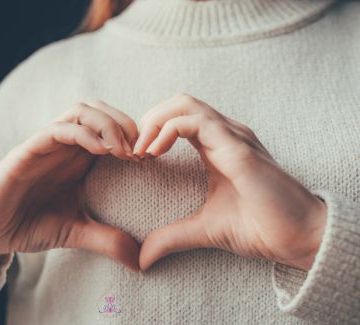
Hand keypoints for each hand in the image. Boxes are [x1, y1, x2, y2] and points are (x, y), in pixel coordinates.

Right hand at [0, 100, 140, 272]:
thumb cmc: (28, 225)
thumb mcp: (75, 232)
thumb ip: (106, 240)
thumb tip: (140, 261)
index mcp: (78, 158)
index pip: (111, 127)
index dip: (134, 135)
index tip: (148, 159)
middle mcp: (64, 147)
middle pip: (99, 110)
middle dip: (125, 123)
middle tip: (138, 152)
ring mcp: (46, 146)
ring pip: (80, 111)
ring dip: (107, 124)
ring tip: (123, 150)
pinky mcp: (27, 151)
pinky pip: (57, 130)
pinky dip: (83, 134)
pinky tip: (101, 151)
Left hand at [135, 94, 326, 271]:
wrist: (296, 238)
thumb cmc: (258, 227)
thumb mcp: (202, 229)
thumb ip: (171, 236)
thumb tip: (142, 257)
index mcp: (216, 145)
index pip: (177, 118)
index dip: (151, 131)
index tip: (135, 158)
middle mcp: (224, 134)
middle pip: (178, 102)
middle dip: (149, 120)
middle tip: (133, 150)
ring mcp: (232, 136)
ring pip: (184, 104)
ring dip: (154, 122)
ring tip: (140, 151)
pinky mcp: (238, 147)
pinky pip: (196, 121)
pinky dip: (168, 130)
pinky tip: (154, 153)